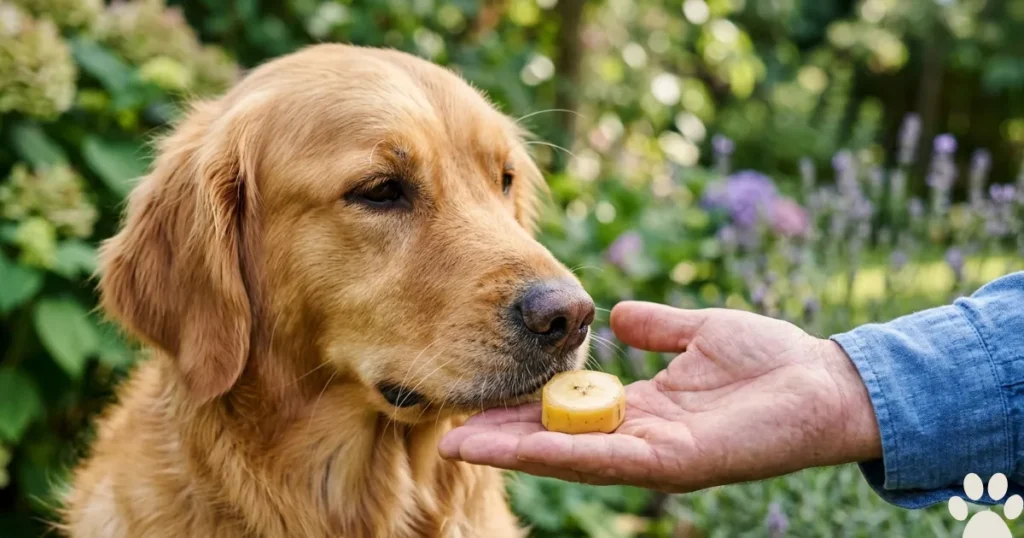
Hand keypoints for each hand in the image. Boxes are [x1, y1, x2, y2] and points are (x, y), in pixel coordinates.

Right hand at [438, 301, 881, 491]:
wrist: (829, 382)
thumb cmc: (773, 359)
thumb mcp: (700, 333)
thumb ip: (657, 327)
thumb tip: (614, 313)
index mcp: (643, 409)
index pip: (569, 410)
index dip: (522, 404)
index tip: (476, 390)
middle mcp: (640, 438)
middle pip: (558, 439)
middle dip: (502, 435)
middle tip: (446, 427)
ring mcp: (655, 455)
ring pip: (570, 455)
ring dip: (514, 450)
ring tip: (461, 443)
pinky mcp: (675, 462)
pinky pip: (606, 458)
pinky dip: (559, 453)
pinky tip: (517, 448)